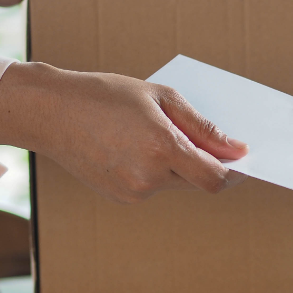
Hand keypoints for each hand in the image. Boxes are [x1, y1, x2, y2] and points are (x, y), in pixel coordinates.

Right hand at [0, 62, 247, 201]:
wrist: (49, 112)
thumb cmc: (105, 95)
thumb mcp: (160, 98)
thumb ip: (202, 127)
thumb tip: (237, 149)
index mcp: (162, 148)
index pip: (215, 178)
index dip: (235, 172)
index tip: (243, 160)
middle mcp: (149, 177)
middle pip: (199, 182)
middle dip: (207, 164)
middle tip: (206, 141)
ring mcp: (133, 192)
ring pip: (176, 184)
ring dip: (179, 166)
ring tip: (154, 134)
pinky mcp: (121, 197)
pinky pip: (154, 187)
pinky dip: (156, 170)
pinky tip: (135, 146)